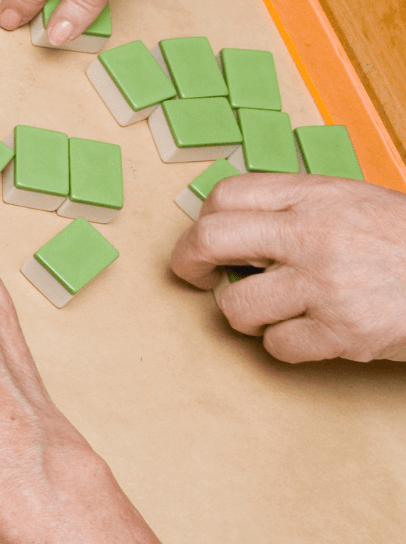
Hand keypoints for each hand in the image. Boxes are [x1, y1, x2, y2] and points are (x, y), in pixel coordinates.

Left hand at [171, 173, 405, 362]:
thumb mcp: (354, 202)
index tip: (204, 241)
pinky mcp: (343, 332)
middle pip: (211, 240)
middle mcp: (314, 235)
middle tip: (195, 276)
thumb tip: (230, 222)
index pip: (225, 196)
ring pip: (237, 307)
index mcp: (315, 197)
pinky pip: (278, 347)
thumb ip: (297, 208)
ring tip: (272, 311)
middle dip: (189, 263)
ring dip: (244, 315)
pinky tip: (310, 333)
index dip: (203, 221)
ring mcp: (326, 285)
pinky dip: (286, 346)